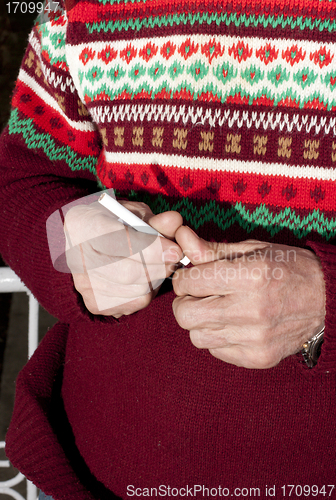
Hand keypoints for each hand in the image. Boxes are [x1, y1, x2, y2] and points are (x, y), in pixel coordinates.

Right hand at [64, 200, 182, 316]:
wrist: (88, 242)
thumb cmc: (115, 223)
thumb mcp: (134, 213)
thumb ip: (154, 220)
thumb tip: (175, 222)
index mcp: (83, 224)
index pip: (118, 242)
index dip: (151, 249)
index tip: (175, 250)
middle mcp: (78, 256)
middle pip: (127, 272)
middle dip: (159, 267)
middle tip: (173, 260)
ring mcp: (84, 284)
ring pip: (135, 291)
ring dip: (155, 279)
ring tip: (157, 266)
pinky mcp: (95, 303)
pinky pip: (133, 303)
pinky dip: (147, 292)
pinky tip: (144, 278)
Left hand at [172, 227, 325, 368]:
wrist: (328, 300)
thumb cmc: (288, 268)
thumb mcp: (253, 250)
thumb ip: (212, 249)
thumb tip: (180, 239)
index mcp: (250, 275)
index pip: (189, 282)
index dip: (183, 278)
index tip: (191, 277)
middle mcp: (251, 310)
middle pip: (185, 315)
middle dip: (184, 302)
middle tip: (196, 295)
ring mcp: (256, 338)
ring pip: (196, 336)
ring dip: (200, 322)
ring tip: (217, 309)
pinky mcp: (259, 358)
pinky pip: (216, 351)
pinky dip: (217, 337)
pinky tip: (233, 324)